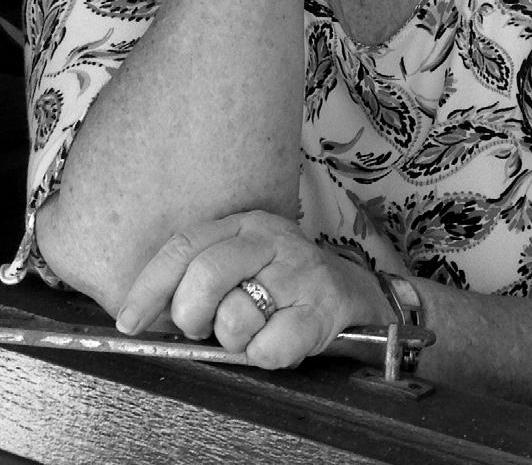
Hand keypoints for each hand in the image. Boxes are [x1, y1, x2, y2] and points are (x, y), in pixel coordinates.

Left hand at [115, 211, 388, 368]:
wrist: (351, 294)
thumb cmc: (283, 284)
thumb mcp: (242, 264)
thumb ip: (200, 277)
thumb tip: (147, 314)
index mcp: (243, 226)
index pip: (184, 246)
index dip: (150, 286)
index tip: (130, 320)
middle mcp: (271, 240)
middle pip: (205, 276)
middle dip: (192, 315)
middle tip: (204, 329)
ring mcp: (298, 271)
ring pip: (236, 316)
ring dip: (235, 339)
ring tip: (254, 331)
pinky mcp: (322, 306)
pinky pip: (269, 346)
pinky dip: (264, 355)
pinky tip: (277, 340)